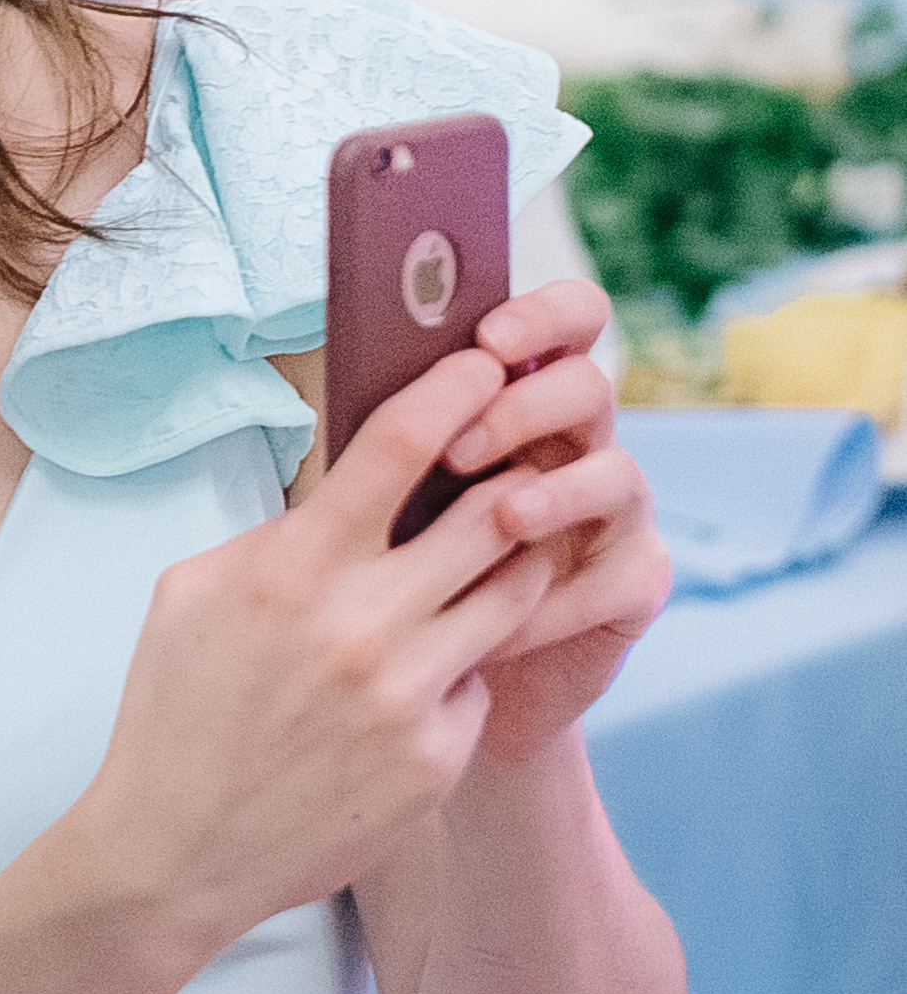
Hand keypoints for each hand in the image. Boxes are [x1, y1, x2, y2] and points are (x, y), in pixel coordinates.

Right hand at [90, 342, 563, 968]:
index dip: (455, 389)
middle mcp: (362, 626)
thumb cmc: (173, 712)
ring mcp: (408, 697)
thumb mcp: (192, 593)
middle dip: (514, 472)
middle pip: (491, 513)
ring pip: (512, 596)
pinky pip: (481, 681)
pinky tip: (425, 673)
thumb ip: (275, 534)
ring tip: (492, 554)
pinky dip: (465, 664)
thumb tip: (344, 488)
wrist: (174, 854)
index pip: (399, 446)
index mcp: (293, 569)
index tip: (482, 362)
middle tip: (521, 453)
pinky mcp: (436, 759)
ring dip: (512, 563)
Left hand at [431, 279, 669, 763]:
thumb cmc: (396, 565)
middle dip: (524, 408)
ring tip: (501, 518)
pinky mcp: (635, 581)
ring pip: (618, 473)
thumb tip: (358, 370)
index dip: (543, 316)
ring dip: (556, 491)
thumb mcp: (386, 489)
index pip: (569, 320)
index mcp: (526, 393)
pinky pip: (618, 576)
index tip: (488, 339)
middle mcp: (582, 440)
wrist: (427, 677)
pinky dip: (558, 598)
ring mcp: (617, 510)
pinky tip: (505, 622)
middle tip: (458, 447)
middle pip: (589, 386)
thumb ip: (396, 433)